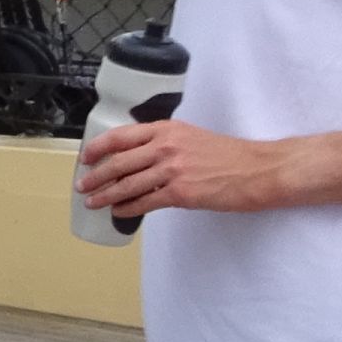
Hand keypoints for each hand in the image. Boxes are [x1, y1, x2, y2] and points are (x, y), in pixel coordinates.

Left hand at [76, 118, 287, 216]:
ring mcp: (172, 170)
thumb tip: (137, 157)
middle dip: (95, 175)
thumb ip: (165, 142)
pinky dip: (127, 209)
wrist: (258, 170)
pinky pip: (145, 202)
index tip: (86, 158)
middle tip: (82, 185)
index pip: (121, 136)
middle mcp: (166, 146)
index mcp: (167, 129)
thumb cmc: (228, 155)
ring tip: (93, 202)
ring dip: (105, 195)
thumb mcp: (192, 137)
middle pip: (118, 162)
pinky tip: (119, 212)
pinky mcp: (180, 193)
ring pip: (127, 184)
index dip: (98, 148)